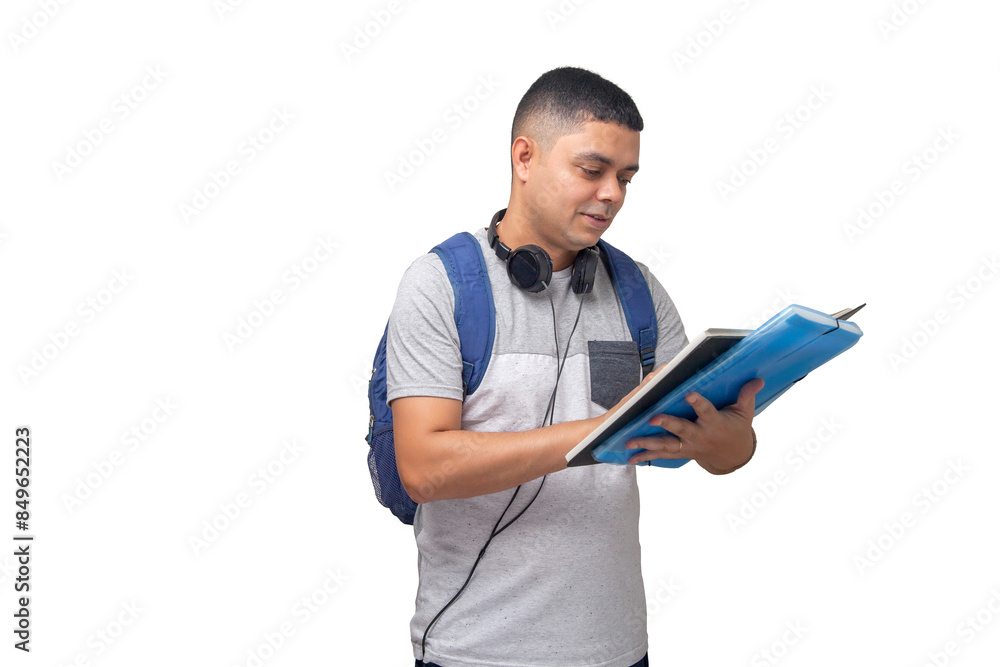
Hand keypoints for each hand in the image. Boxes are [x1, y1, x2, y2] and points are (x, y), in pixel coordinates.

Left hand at [624, 377, 763, 473]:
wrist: (732, 456)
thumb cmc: (736, 429)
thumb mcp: (744, 413)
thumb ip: (746, 395)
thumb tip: (758, 378)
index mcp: (715, 423)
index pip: (706, 412)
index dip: (699, 403)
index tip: (689, 394)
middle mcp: (699, 436)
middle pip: (681, 430)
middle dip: (667, 425)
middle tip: (652, 419)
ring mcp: (689, 446)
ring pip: (666, 445)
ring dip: (647, 444)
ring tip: (629, 442)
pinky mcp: (681, 453)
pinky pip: (662, 455)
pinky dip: (645, 456)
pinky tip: (630, 458)